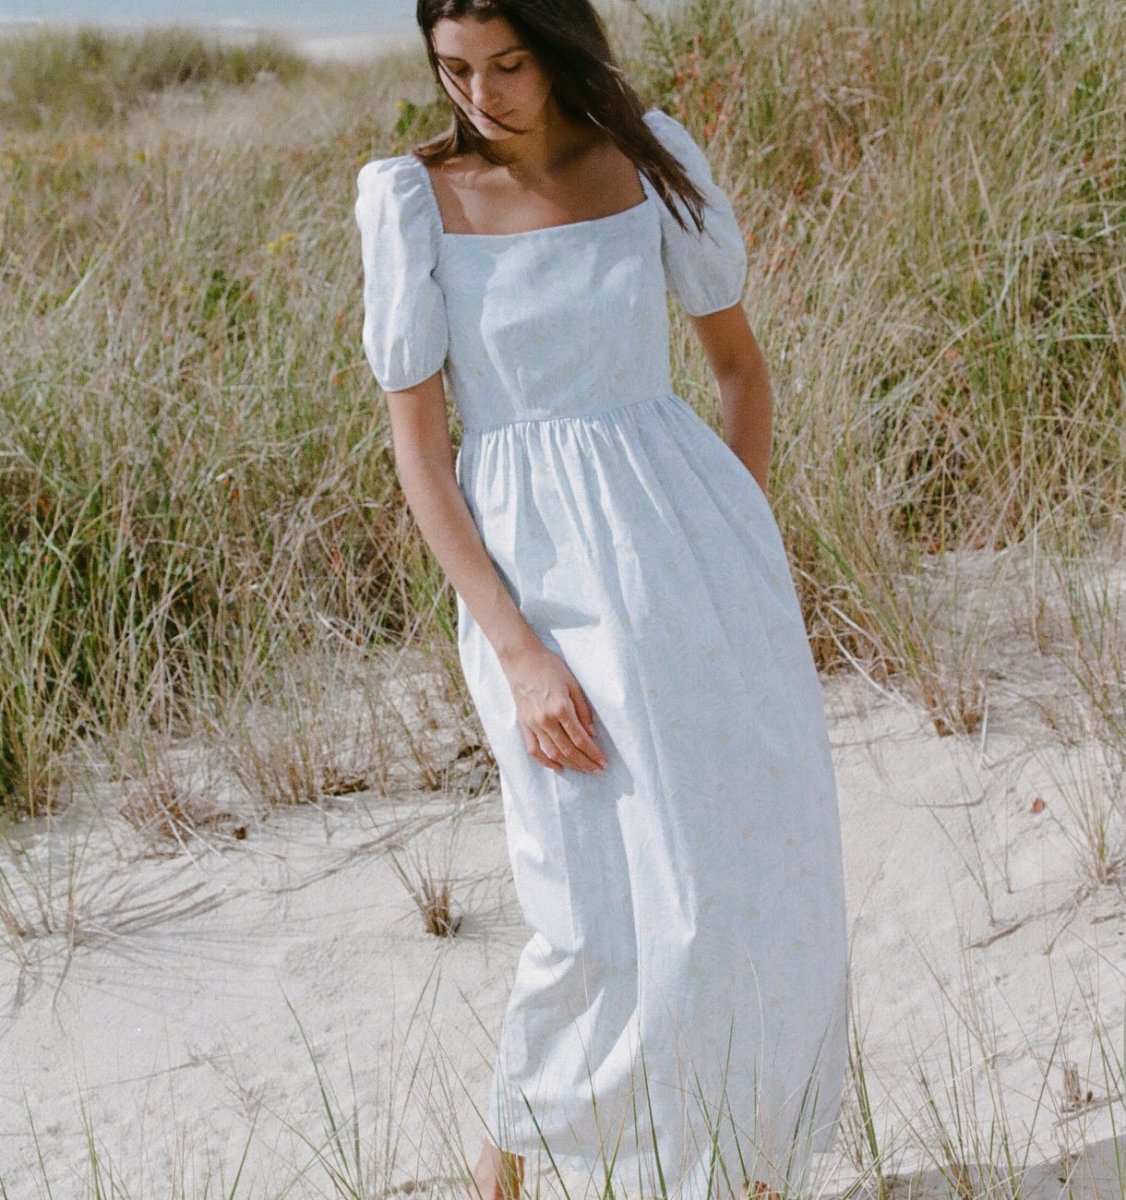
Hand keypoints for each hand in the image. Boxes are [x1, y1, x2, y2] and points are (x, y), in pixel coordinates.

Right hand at [499, 641, 608, 773]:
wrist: (522, 659)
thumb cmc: (550, 667)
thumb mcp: (573, 684)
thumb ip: (583, 710)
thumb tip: (592, 733)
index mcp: (561, 708)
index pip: (580, 739)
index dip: (593, 753)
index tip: (603, 762)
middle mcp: (546, 720)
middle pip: (568, 750)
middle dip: (585, 763)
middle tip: (597, 770)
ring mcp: (533, 724)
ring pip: (553, 753)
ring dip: (570, 764)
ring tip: (583, 769)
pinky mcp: (524, 724)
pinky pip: (533, 749)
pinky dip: (546, 761)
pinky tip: (558, 767)